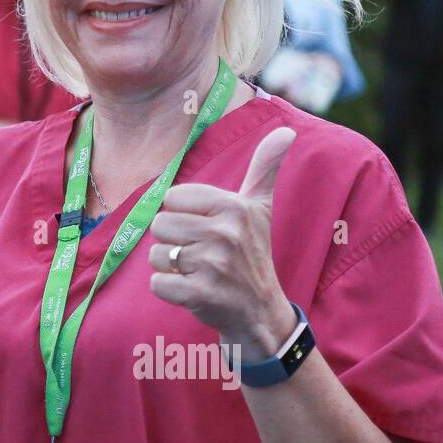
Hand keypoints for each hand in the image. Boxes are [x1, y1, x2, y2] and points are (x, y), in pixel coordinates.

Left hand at [147, 127, 298, 355]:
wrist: (260, 311)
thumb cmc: (252, 252)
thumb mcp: (260, 208)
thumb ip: (265, 168)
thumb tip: (286, 131)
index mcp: (234, 206)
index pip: (172, 198)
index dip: (181, 215)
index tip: (205, 228)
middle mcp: (227, 233)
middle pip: (160, 225)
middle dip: (172, 242)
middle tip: (199, 254)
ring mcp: (215, 265)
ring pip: (156, 255)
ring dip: (170, 267)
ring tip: (196, 272)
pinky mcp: (201, 295)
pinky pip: (157, 283)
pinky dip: (167, 289)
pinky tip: (191, 291)